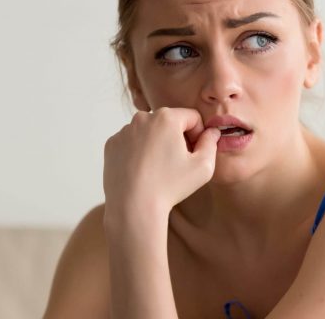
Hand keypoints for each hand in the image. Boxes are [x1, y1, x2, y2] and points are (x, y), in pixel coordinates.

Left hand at [102, 107, 220, 217]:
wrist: (133, 207)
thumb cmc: (170, 186)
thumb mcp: (204, 166)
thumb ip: (211, 143)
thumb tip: (212, 132)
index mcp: (166, 117)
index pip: (192, 117)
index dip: (198, 134)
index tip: (195, 152)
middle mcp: (142, 118)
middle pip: (170, 121)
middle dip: (177, 137)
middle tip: (178, 162)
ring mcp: (124, 131)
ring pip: (150, 131)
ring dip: (158, 143)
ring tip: (159, 168)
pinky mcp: (112, 144)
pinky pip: (132, 141)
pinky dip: (140, 151)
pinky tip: (144, 170)